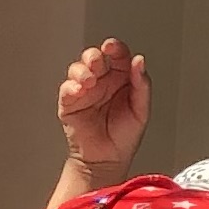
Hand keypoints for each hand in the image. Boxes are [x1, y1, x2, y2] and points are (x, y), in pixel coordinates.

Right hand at [57, 36, 151, 186]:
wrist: (107, 161)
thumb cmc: (124, 137)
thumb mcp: (141, 110)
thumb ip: (141, 85)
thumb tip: (139, 61)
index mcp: (120, 79)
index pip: (117, 56)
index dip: (115, 48)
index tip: (112, 47)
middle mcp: (101, 81)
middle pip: (94, 58)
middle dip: (93, 56)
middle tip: (97, 63)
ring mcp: (84, 91)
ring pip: (77, 69)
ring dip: (81, 70)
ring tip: (89, 81)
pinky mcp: (69, 103)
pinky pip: (67, 89)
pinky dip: (71, 86)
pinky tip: (79, 90)